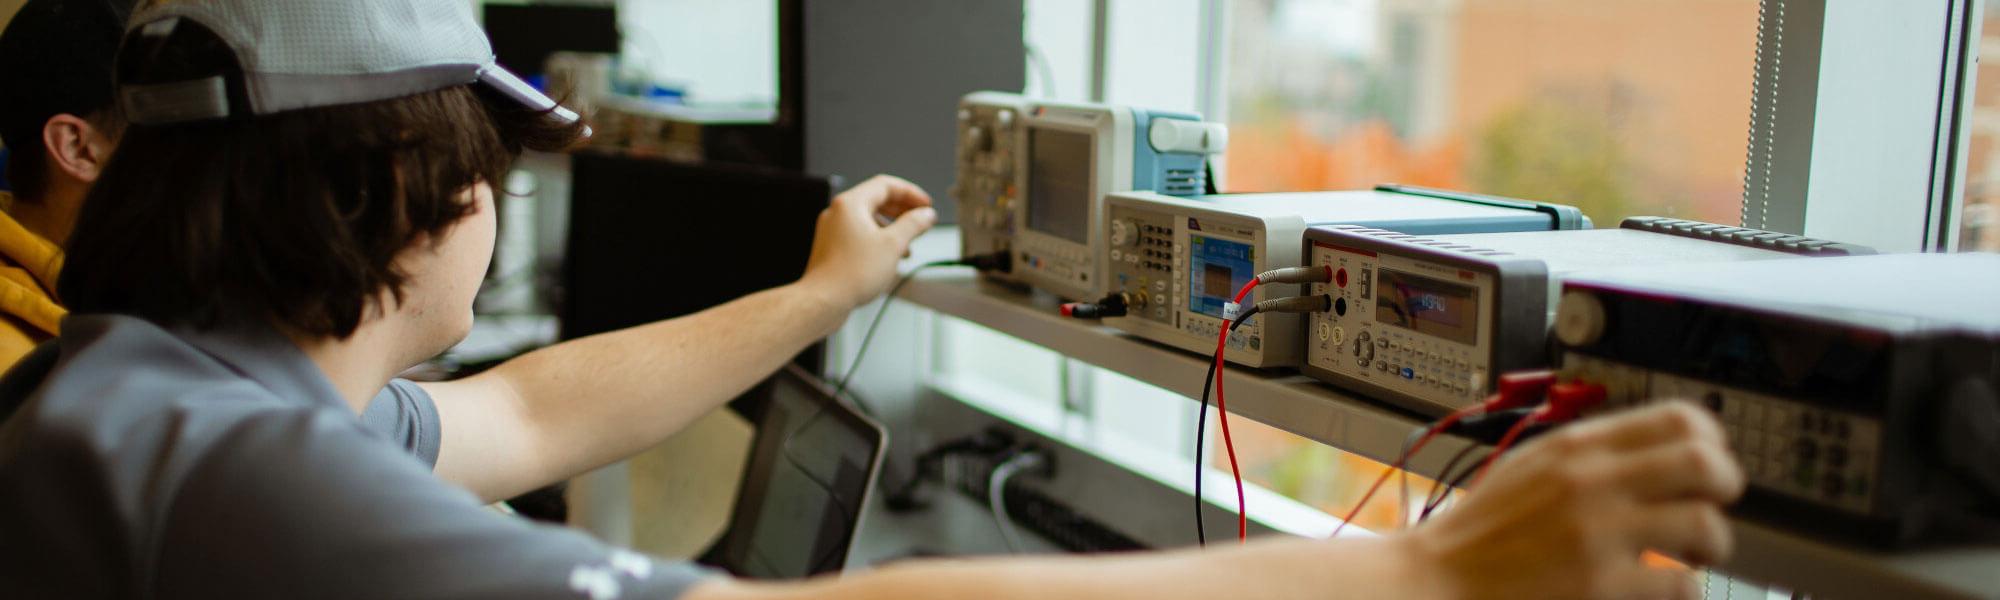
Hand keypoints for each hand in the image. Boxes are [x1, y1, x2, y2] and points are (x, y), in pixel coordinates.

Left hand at [799, 175, 938, 308]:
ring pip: (868, 220)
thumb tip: (925, 215)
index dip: (911, 193)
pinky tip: (888, 258)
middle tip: (920, 221)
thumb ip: (913, 225)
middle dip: (902, 211)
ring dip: (891, 228)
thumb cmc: (850, 274)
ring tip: (907, 244)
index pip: (886, 185)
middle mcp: (837, 213)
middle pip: (876, 200)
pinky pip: (858, 235)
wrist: (824, 301)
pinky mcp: (831, 248)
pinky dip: (877, 240)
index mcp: (850, 204)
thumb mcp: (893, 245)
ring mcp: (832, 231)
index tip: (925, 205)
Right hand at [1403, 402, 1745, 599]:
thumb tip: (1653, 450)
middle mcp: (1593, 482)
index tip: (1706, 463)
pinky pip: (1681, 586)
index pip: (1678, 418)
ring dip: (1710, 545)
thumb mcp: (1531, 468)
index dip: (1710, 441)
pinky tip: (1661, 588)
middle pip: (1705, 464)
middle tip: (1712, 506)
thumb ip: (1588, 455)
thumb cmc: (1480, 532)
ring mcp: (1600, 534)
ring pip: (1706, 526)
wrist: (1438, 580)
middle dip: (1725, 489)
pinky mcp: (1602, 586)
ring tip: (1690, 555)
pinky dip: (1682, 590)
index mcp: (1576, 445)